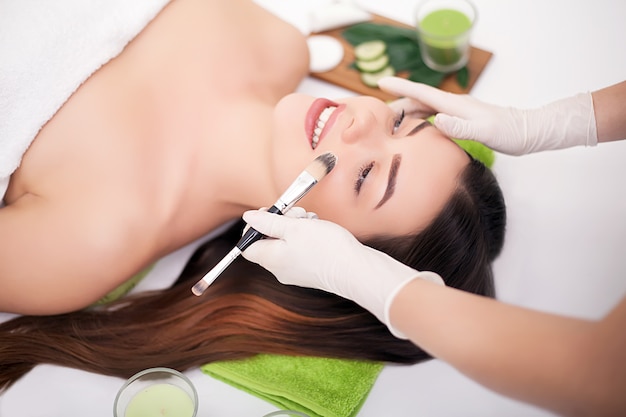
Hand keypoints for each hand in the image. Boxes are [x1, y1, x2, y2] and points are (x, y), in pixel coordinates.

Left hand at [241, 207, 443, 337]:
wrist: (355, 269)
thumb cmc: (326, 247)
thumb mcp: (294, 227)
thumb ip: (268, 222)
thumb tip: (247, 218)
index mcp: (271, 260)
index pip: (247, 246)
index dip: (254, 227)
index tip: (269, 213)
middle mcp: (280, 269)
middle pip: (268, 242)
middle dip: (280, 222)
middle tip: (296, 214)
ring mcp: (295, 272)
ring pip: (285, 243)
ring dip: (295, 227)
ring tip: (311, 220)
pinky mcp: (310, 271)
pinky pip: (299, 250)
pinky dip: (305, 237)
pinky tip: (318, 229)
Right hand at [378, 76, 596, 155]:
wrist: (530, 131)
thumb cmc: (511, 133)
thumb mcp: (485, 133)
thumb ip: (461, 128)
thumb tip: (437, 120)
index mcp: (455, 105)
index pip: (422, 93)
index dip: (401, 87)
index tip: (381, 82)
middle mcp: (454, 105)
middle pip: (419, 100)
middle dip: (398, 103)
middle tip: (377, 113)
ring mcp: (458, 111)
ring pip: (425, 108)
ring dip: (407, 112)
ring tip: (390, 122)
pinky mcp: (461, 119)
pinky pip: (433, 116)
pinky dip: (420, 119)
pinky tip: (416, 128)